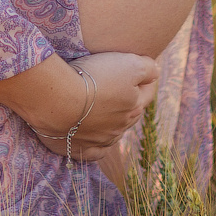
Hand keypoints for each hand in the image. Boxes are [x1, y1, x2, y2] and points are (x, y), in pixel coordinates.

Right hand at [31, 50, 158, 160]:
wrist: (59, 99)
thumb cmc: (94, 78)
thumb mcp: (129, 64)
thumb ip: (148, 68)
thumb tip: (156, 73)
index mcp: (134, 107)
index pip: (147, 94)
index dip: (144, 80)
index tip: (138, 70)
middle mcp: (120, 127)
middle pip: (130, 114)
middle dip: (127, 102)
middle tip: (117, 87)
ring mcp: (100, 141)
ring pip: (112, 133)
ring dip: (110, 121)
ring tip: (101, 109)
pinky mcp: (78, 149)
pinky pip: (93, 152)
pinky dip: (95, 146)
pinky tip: (92, 139)